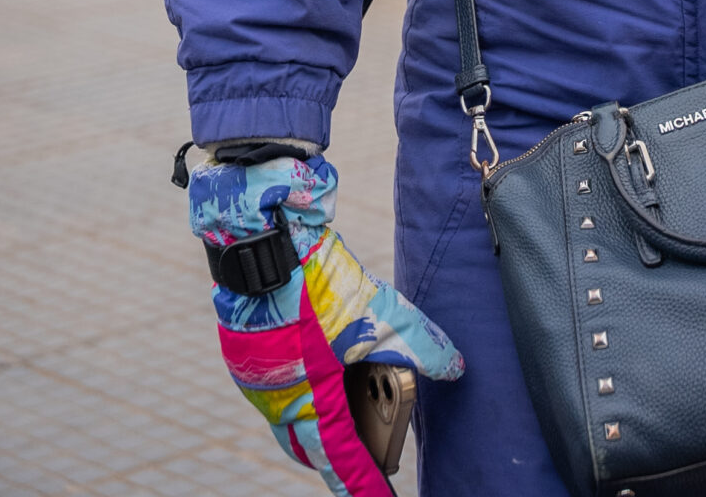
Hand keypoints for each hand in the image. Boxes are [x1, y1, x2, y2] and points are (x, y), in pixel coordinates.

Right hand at [188, 149, 462, 491]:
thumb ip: (420, 343)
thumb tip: (457, 368)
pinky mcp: (248, 354)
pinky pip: (278, 391)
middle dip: (340, 459)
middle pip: (312, 448)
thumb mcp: (379, 312)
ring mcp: (257, 379)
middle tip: (369, 464)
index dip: (364, 486)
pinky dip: (302, 395)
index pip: (343, 461)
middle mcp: (277, 399)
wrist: (258, 235)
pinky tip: (320, 374)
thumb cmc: (315, 279)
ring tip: (349, 420)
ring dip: (320, 426)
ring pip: (292, 421)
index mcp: (308, 400)